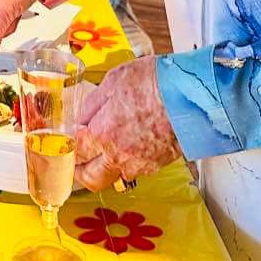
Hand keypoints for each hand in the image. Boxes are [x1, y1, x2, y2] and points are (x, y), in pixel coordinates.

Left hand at [75, 58, 179, 191]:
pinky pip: (136, 170)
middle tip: (78, 160)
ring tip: (107, 150)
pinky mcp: (158, 165)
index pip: (75, 152)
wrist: (191, 94)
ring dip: (107, 168)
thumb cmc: (154, 82)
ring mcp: (139, 164)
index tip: (71, 139)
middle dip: (80, 171)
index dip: (70, 145)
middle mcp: (118, 156)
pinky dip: (129, 162)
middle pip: (90, 178)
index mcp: (101, 134)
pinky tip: (132, 146)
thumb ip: (92, 105)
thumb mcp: (112, 81)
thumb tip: (82, 118)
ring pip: (115, 176)